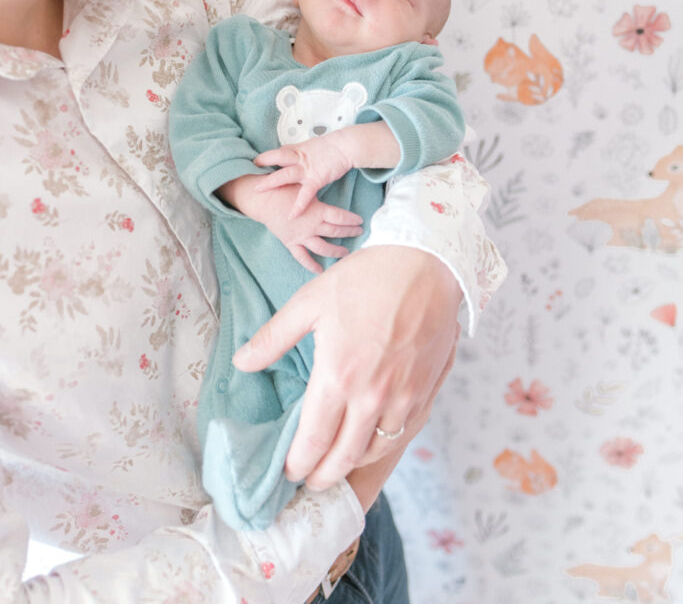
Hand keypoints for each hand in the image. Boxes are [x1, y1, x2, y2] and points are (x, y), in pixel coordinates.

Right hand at [218, 176, 362, 273]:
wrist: (264, 200)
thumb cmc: (285, 190)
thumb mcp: (305, 188)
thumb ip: (318, 194)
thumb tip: (330, 189)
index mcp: (317, 211)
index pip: (340, 217)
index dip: (352, 220)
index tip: (360, 221)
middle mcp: (312, 226)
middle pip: (335, 232)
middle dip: (349, 232)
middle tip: (359, 233)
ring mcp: (302, 236)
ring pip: (323, 247)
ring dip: (336, 251)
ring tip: (346, 253)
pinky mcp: (292, 243)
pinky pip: (302, 257)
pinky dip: (311, 265)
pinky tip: (320, 270)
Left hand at [232, 245, 461, 487]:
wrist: (425, 264)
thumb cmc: (366, 279)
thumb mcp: (310, 302)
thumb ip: (274, 337)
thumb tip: (241, 362)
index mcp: (338, 376)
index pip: (313, 442)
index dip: (297, 464)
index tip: (287, 471)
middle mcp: (372, 396)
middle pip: (343, 459)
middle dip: (322, 476)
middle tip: (309, 479)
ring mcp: (403, 397)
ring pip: (374, 451)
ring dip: (352, 463)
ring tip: (336, 463)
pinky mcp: (426, 391)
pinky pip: (404, 434)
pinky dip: (383, 444)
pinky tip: (371, 440)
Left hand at [253, 132, 353, 216]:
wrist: (346, 147)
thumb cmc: (330, 148)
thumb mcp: (311, 146)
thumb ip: (298, 152)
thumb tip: (287, 153)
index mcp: (298, 150)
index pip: (278, 153)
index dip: (265, 157)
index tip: (253, 163)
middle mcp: (300, 158)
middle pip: (277, 159)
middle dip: (262, 165)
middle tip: (248, 171)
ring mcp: (307, 169)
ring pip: (285, 174)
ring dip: (271, 181)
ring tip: (258, 189)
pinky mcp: (317, 179)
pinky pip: (305, 194)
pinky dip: (298, 205)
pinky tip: (291, 215)